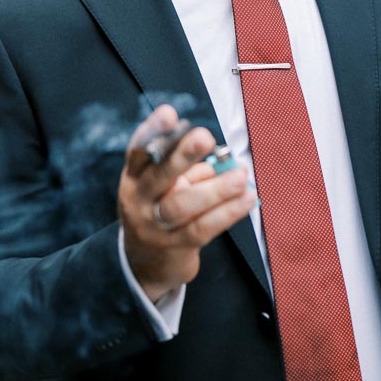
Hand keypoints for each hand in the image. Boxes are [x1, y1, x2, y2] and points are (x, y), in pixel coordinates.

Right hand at [118, 104, 254, 302]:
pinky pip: (202, 228)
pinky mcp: (174, 247)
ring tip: (241, 176)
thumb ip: (191, 170)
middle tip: (205, 137)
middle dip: (182, 155)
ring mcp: (154, 226)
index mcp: (134, 178)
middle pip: (159, 176)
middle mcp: (138, 200)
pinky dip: (227, 213)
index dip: (153, 131)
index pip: (139, 151)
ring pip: (182, 205)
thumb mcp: (166, 188)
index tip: (170, 113)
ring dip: (215, 189)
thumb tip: (227, 159)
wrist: (145, 266)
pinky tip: (247, 199)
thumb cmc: (161, 212)